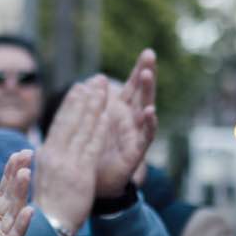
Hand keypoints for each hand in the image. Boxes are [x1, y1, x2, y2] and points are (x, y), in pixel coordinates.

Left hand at [0, 150, 34, 235]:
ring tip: (26, 175)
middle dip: (18, 178)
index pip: (0, 194)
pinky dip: (19, 229)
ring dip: (21, 197)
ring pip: (13, 219)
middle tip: (27, 154)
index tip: (18, 153)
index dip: (8, 174)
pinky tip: (28, 213)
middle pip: (9, 202)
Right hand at [33, 80, 109, 235]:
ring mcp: (68, 162)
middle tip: (95, 80)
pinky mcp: (81, 173)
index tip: (77, 88)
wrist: (48, 228)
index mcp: (45, 154)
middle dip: (84, 98)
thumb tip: (28, 150)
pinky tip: (107, 115)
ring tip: (103, 89)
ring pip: (83, 128)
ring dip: (94, 106)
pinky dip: (99, 129)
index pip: (59, 124)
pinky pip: (92, 146)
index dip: (70, 104)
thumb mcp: (38, 179)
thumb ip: (39, 162)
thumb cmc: (44, 206)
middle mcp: (55, 154)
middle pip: (72, 120)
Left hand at [93, 49, 158, 198]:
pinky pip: (145, 137)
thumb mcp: (89, 125)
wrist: (92, 184)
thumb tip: (86, 83)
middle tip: (150, 55)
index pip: (132, 87)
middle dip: (146, 74)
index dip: (139, 71)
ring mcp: (136, 135)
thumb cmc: (92, 153)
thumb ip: (91, 106)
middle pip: (142, 94)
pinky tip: (150, 113)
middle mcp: (131, 121)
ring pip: (145, 110)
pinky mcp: (136, 152)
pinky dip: (149, 124)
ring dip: (147, 93)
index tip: (147, 51)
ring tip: (147, 75)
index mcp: (120, 112)